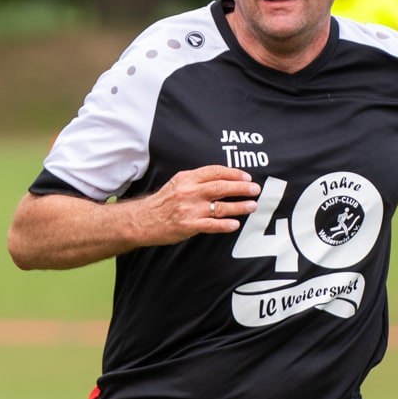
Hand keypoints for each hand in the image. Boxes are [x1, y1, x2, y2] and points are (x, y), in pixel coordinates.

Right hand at [134, 165, 261, 245]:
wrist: (142, 220)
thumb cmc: (162, 203)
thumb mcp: (177, 183)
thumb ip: (197, 180)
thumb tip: (222, 179)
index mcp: (187, 178)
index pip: (215, 172)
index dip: (234, 173)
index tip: (246, 177)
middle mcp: (189, 192)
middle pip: (221, 187)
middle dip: (241, 187)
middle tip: (255, 189)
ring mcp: (189, 209)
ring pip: (219, 206)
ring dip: (238, 206)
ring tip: (252, 206)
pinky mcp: (187, 225)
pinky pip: (210, 225)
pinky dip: (224, 224)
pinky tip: (235, 224)